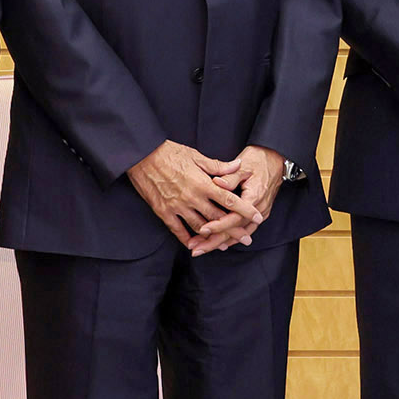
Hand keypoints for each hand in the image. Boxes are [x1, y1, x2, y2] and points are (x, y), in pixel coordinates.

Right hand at [127, 139, 261, 253]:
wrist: (141, 155)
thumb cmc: (169, 153)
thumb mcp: (196, 156)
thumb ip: (218, 166)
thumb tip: (237, 165)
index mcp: (203, 183)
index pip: (229, 200)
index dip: (245, 210)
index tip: (257, 216)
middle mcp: (192, 198)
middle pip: (218, 218)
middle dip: (234, 229)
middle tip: (246, 238)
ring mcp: (177, 206)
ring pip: (200, 227)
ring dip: (213, 237)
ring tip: (224, 244)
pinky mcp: (163, 211)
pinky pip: (177, 230)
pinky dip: (187, 239)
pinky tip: (195, 245)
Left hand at [200, 146, 287, 249]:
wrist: (276, 159)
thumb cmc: (258, 160)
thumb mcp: (243, 165)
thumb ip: (229, 176)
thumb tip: (216, 183)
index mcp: (255, 197)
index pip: (236, 217)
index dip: (219, 225)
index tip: (203, 229)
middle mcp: (259, 209)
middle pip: (236, 232)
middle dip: (215, 242)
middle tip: (196, 249)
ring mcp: (260, 213)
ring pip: (239, 234)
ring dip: (220, 243)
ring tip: (201, 249)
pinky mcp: (258, 214)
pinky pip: (243, 230)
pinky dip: (230, 238)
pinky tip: (217, 244)